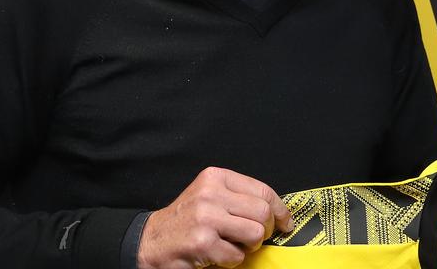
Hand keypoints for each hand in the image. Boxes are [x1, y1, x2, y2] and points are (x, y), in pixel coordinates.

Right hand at [137, 167, 292, 268]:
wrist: (150, 240)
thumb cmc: (185, 219)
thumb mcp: (209, 196)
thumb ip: (238, 197)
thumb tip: (276, 211)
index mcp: (215, 177)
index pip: (262, 190)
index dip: (280, 209)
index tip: (286, 221)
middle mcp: (211, 194)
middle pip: (262, 212)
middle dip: (266, 230)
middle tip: (257, 238)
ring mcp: (206, 218)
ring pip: (254, 233)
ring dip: (249, 246)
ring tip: (235, 245)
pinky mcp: (202, 243)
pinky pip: (236, 255)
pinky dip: (232, 259)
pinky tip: (218, 254)